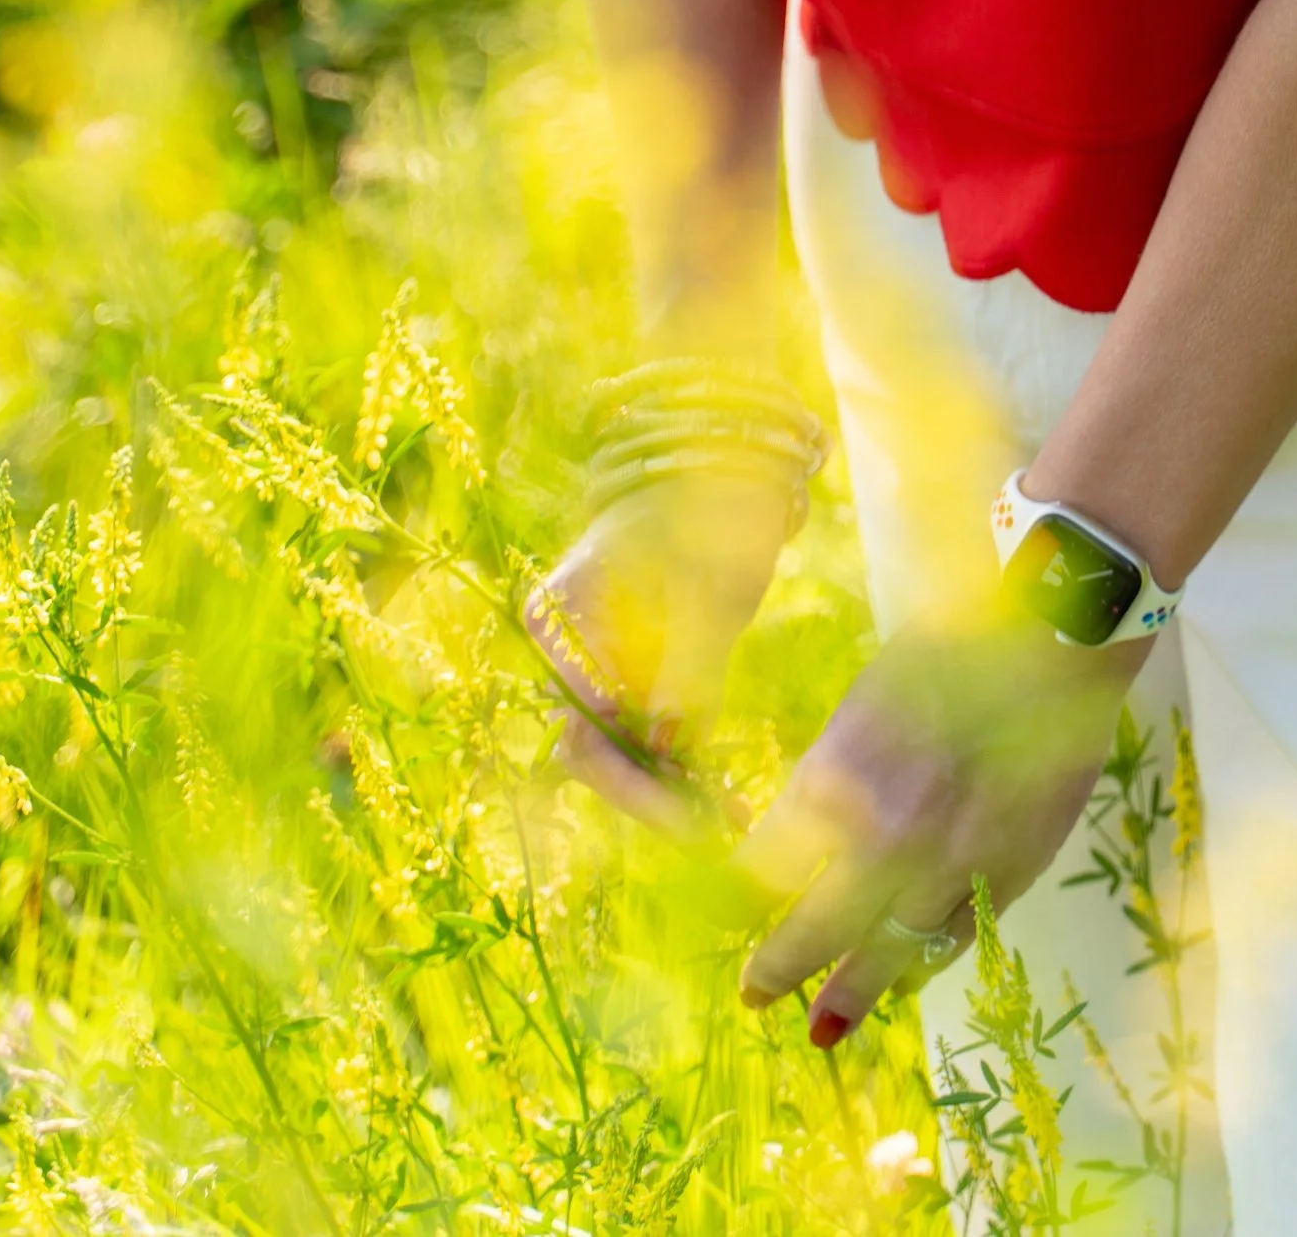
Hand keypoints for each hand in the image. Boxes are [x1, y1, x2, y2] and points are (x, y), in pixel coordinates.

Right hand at [528, 467, 797, 834]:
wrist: (724, 466)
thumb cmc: (708, 508)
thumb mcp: (706, 588)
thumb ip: (686, 668)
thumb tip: (669, 746)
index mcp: (562, 620)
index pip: (585, 729)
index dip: (637, 784)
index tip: (696, 820)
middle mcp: (566, 650)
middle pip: (594, 752)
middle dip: (654, 797)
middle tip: (720, 830)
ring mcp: (596, 664)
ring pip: (620, 755)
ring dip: (672, 792)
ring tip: (734, 818)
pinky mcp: (633, 674)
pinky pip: (646, 736)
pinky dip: (682, 768)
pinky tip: (726, 798)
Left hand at [736, 610, 1148, 1041]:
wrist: (1055, 640)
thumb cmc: (951, 648)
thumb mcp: (864, 703)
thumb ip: (832, 775)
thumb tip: (800, 836)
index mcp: (835, 779)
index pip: (764, 866)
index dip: (741, 897)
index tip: (727, 914)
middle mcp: (883, 838)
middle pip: (813, 930)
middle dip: (777, 967)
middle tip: (753, 993)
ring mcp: (947, 866)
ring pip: (885, 954)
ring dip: (849, 995)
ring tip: (823, 1027)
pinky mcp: (1005, 876)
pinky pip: (952, 940)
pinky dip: (922, 967)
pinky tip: (903, 983)